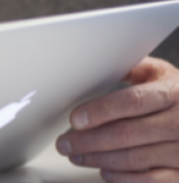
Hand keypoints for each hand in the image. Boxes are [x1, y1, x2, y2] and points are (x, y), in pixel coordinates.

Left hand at [56, 57, 178, 181]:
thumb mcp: (165, 75)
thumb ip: (135, 69)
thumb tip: (100, 62)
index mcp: (172, 94)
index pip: (132, 102)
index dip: (101, 111)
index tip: (75, 119)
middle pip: (126, 134)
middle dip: (88, 140)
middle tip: (64, 143)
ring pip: (133, 159)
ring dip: (98, 159)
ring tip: (76, 155)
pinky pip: (151, 180)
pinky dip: (124, 178)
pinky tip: (106, 171)